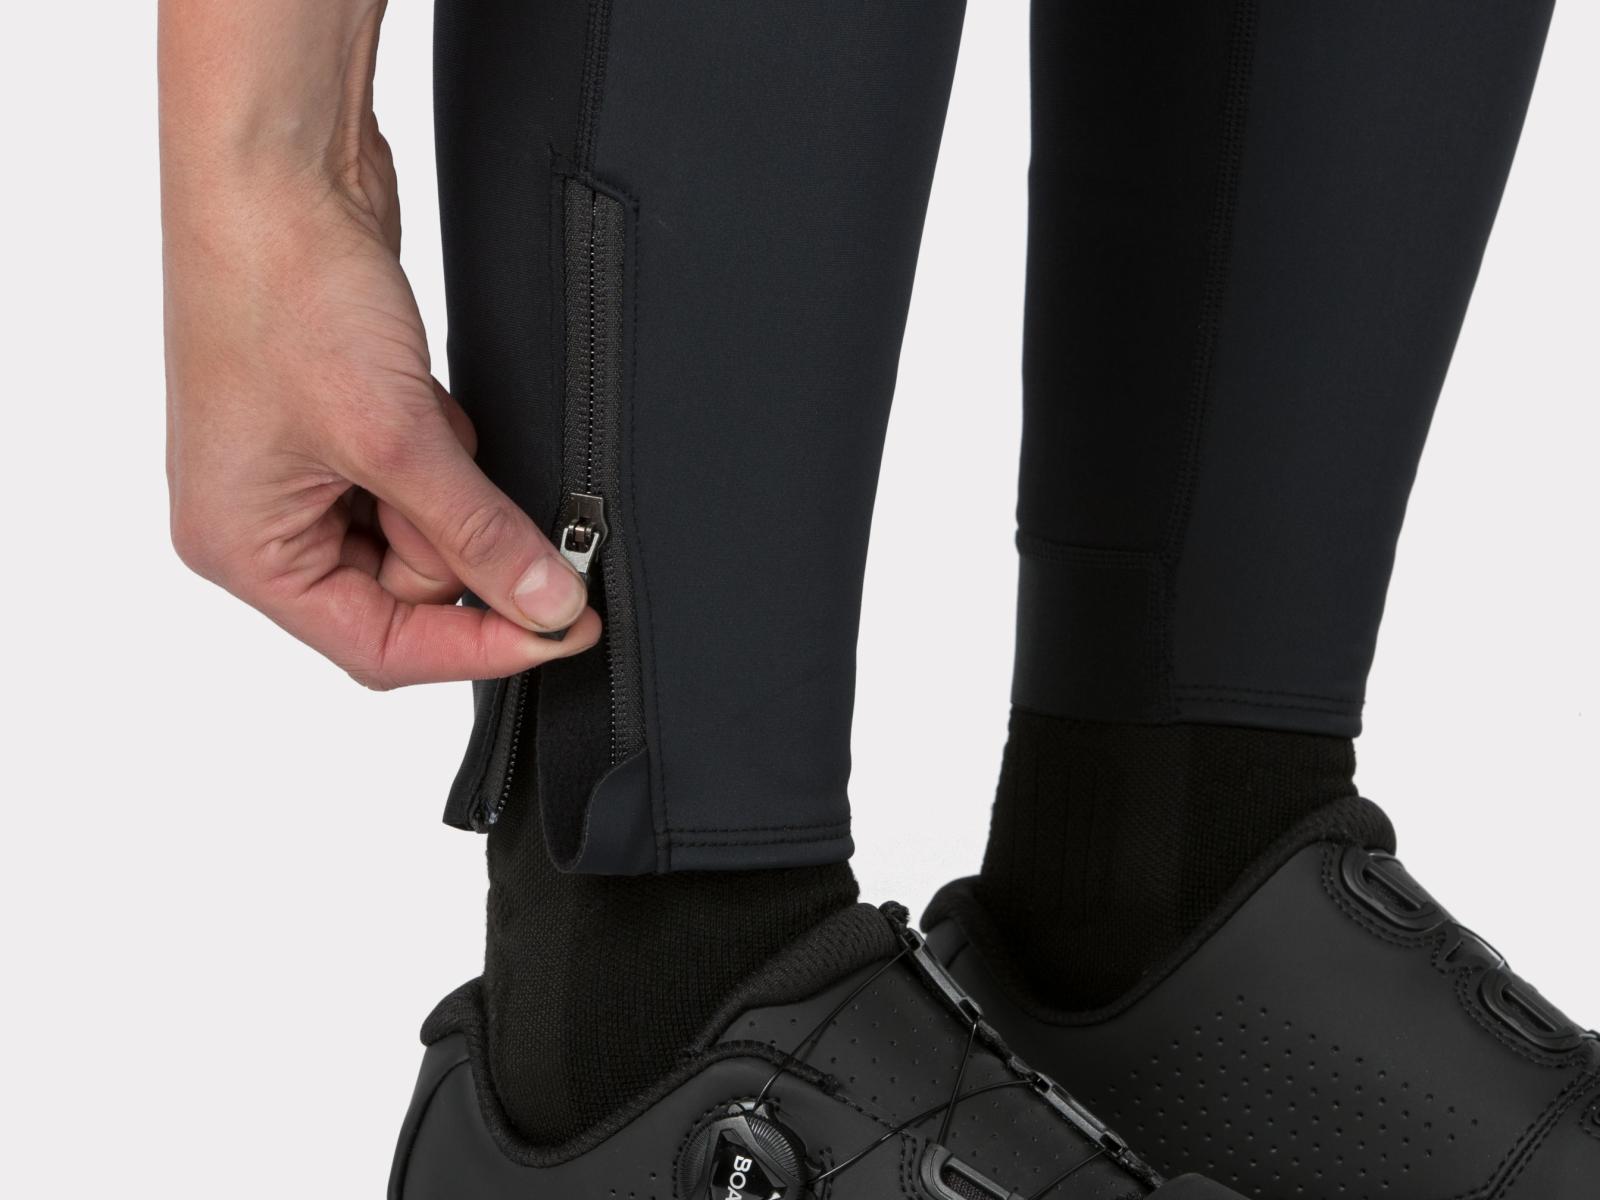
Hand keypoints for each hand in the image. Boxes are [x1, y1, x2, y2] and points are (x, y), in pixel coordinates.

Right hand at [163, 110, 598, 688]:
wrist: (278, 169)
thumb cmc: (284, 290)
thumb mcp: (397, 435)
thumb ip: (477, 534)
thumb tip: (545, 605)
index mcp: (243, 548)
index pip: (378, 648)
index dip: (479, 646)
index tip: (565, 631)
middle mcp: (264, 522)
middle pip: (404, 594)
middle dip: (457, 539)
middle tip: (468, 474)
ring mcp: (302, 475)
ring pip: (421, 535)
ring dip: (452, 486)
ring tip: (425, 415)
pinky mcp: (343, 430)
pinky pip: (421, 479)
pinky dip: (445, 449)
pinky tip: (423, 396)